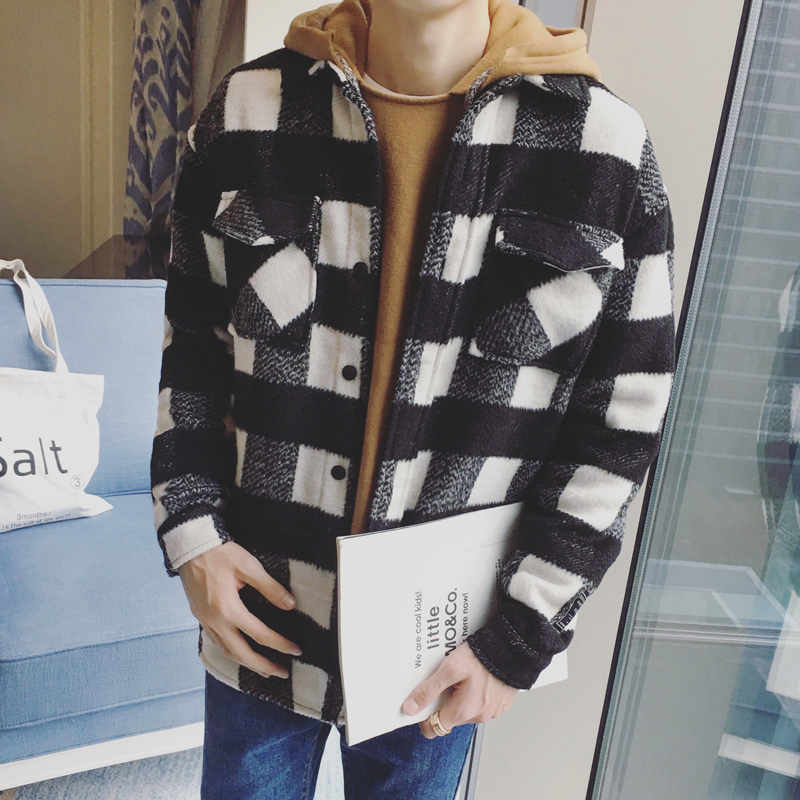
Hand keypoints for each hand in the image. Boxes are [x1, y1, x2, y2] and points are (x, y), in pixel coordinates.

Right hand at [177, 541, 301, 678]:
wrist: (190, 547)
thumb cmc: (220, 554)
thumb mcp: (249, 567)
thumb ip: (270, 588)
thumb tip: (290, 605)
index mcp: (228, 609)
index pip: (259, 634)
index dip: (280, 644)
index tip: (296, 650)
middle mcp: (214, 620)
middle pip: (241, 653)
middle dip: (263, 666)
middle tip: (281, 673)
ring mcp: (204, 620)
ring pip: (226, 651)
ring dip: (246, 663)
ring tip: (263, 669)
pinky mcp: (199, 616)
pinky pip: (216, 642)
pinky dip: (230, 651)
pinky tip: (238, 652)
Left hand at [401, 641, 519, 738]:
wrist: (513, 649)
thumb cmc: (483, 657)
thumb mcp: (450, 669)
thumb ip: (429, 690)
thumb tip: (411, 707)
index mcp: (463, 711)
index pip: (434, 728)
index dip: (425, 716)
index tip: (423, 702)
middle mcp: (478, 716)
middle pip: (450, 717)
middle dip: (445, 701)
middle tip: (446, 679)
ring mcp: (491, 711)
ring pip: (466, 710)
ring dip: (461, 696)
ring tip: (464, 675)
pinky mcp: (501, 704)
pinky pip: (481, 704)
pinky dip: (476, 694)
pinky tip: (477, 677)